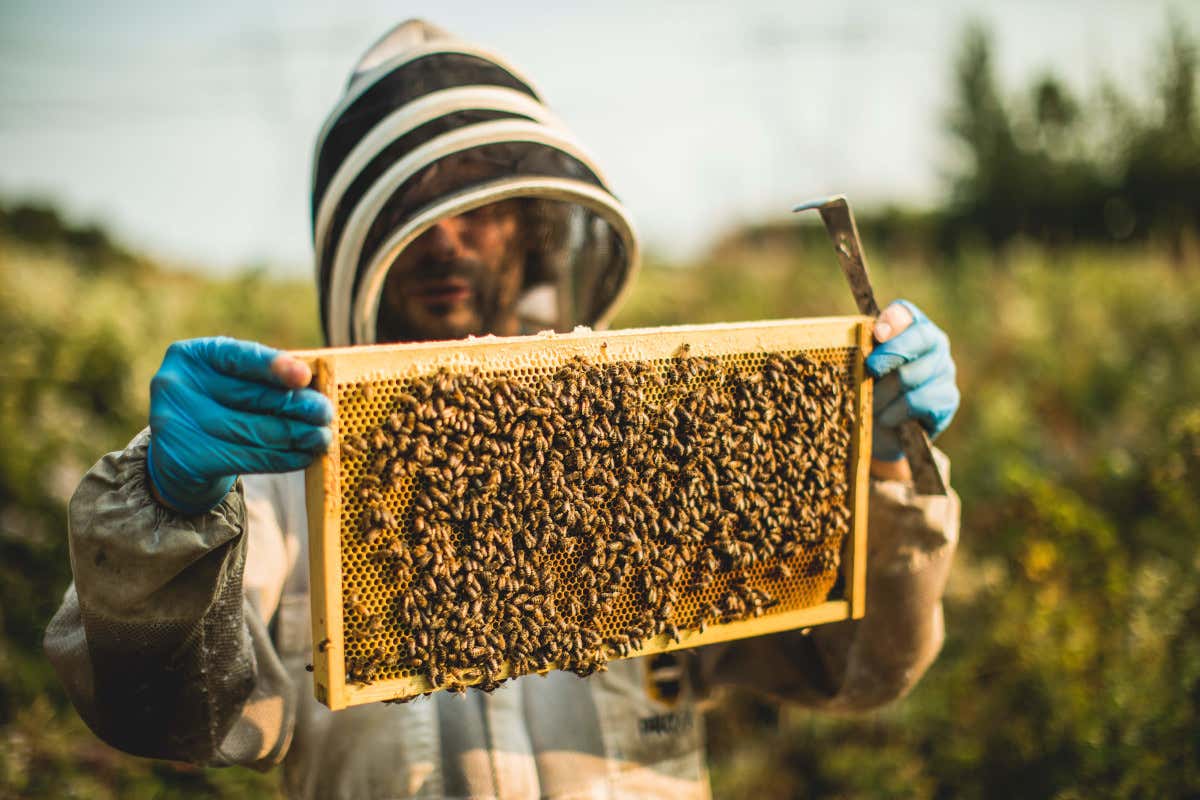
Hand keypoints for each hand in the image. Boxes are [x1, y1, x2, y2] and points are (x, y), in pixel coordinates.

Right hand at [147, 337, 332, 513]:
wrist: (179, 453)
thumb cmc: (219, 405)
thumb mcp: (232, 381)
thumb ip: (262, 378)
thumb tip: (311, 385)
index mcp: (192, 355)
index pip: (238, 357)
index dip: (273, 366)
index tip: (305, 376)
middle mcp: (175, 385)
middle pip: (249, 397)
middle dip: (295, 406)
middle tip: (326, 413)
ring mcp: (175, 424)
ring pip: (250, 431)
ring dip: (294, 436)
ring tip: (321, 438)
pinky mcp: (186, 459)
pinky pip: (245, 458)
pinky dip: (279, 458)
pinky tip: (303, 457)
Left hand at [865, 300, 958, 465]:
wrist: (882, 432)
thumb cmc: (868, 390)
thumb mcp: (860, 368)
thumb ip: (863, 350)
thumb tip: (864, 338)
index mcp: (910, 326)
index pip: (905, 312)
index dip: (892, 320)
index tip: (877, 334)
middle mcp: (934, 342)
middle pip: (917, 339)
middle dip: (888, 356)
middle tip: (869, 370)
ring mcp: (945, 369)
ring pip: (910, 375)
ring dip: (882, 394)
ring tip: (870, 404)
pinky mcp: (948, 398)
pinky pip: (917, 402)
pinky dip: (894, 413)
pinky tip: (887, 419)